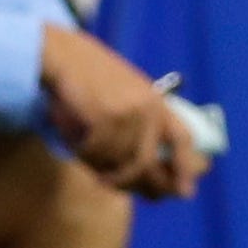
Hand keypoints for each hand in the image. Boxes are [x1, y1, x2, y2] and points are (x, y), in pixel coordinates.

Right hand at [38, 26, 210, 197]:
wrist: (61, 54)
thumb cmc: (87, 74)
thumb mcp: (124, 92)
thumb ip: (138, 122)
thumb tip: (144, 168)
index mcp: (156, 101)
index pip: (182, 139)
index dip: (185, 167)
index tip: (186, 192)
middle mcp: (148, 109)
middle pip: (146, 164)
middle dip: (134, 185)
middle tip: (116, 188)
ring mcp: (128, 115)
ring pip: (115, 163)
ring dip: (98, 167)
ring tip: (85, 155)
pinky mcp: (105, 119)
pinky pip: (94, 155)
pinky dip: (82, 155)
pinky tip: (74, 143)